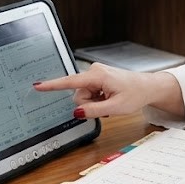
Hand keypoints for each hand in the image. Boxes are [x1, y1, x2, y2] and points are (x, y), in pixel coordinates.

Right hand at [33, 63, 184, 119]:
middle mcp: (94, 71)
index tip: (37, 85)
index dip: (52, 85)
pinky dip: (97, 100)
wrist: (147, 87)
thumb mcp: (115, 108)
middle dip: (88, 104)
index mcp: (97, 76)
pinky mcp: (97, 78)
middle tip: (107, 105)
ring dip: (94, 103)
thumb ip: (93, 111)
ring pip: (84, 96)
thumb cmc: (135, 94)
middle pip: (78, 94)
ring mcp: (96, 74)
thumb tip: (76, 112)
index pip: (70, 82)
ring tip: (110, 101)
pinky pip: (90, 93)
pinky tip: (109, 99)